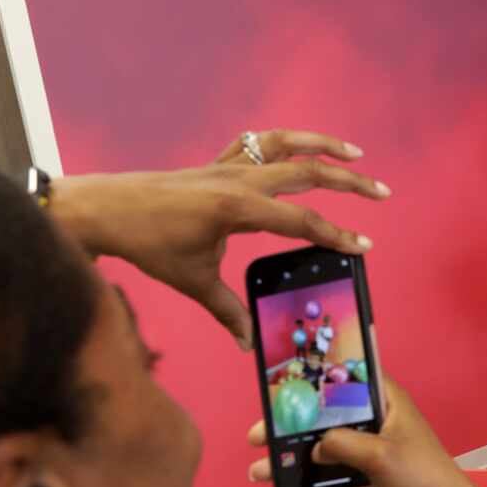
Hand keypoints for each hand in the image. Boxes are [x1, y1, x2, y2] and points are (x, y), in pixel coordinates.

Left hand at [51, 130, 390, 349]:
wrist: (105, 209)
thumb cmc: (148, 244)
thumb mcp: (193, 281)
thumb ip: (228, 311)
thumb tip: (247, 344)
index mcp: (237, 207)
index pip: (302, 222)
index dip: (336, 236)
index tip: (364, 246)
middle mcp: (239, 178)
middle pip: (308, 172)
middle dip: (349, 181)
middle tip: (381, 192)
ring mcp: (228, 164)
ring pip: (287, 144)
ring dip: (323, 144)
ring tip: (354, 153)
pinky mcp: (217, 162)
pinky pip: (259, 143)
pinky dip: (284, 142)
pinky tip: (301, 148)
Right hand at [248, 378, 486, 486]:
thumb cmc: (420, 474)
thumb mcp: (379, 454)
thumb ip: (341, 445)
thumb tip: (312, 449)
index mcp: (384, 400)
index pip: (342, 379)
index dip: (309, 383)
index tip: (276, 392)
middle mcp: (376, 419)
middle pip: (325, 419)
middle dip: (292, 433)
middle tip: (256, 440)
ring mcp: (373, 448)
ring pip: (328, 452)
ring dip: (303, 467)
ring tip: (267, 478)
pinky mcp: (371, 475)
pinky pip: (341, 478)